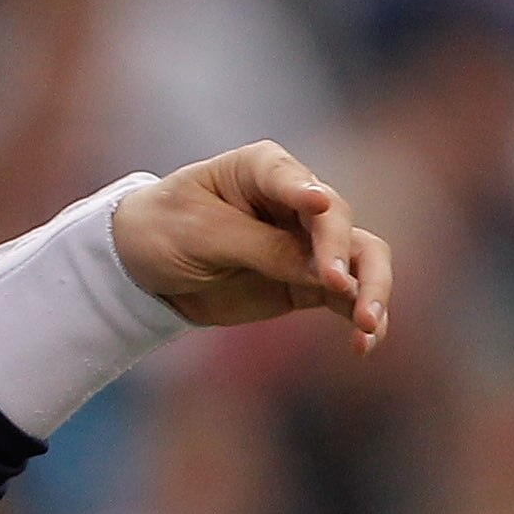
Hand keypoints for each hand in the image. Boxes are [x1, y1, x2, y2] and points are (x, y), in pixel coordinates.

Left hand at [112, 141, 393, 351]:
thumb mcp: (200, 236)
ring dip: (372, 289)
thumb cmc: (162, 230)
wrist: (141, 268)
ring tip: (368, 324)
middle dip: (344, 254)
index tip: (318, 205)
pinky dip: (361, 319)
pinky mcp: (309, 281)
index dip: (308, 194)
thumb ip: (262, 249)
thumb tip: (326, 274)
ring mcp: (307, 242)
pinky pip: (348, 297)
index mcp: (260, 169)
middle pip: (340, 223)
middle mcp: (296, 199)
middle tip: (338, 285)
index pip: (294, 180)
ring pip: (361, 259)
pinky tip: (364, 345)